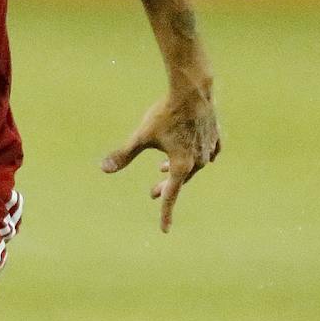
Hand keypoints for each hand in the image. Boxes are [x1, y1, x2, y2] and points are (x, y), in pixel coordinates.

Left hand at [101, 85, 219, 231]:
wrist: (193, 90)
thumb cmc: (166, 113)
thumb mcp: (141, 135)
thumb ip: (124, 154)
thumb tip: (104, 168)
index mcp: (181, 166)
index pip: (171, 196)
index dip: (165, 214)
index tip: (164, 230)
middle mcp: (198, 162)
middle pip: (180, 180)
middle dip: (165, 187)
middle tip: (151, 192)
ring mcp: (209, 150)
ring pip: (193, 166)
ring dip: (178, 170)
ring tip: (162, 168)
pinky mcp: (215, 137)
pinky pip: (209, 153)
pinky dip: (198, 157)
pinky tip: (194, 154)